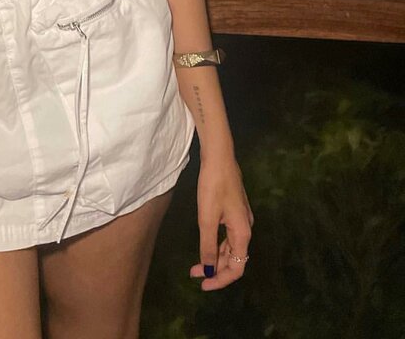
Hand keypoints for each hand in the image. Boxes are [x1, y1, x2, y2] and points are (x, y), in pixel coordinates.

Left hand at [189, 151, 253, 290]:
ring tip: (197, 265)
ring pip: (231, 248)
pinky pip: (228, 236)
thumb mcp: (207, 217)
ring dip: (216, 258)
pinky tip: (206, 245)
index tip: (203, 285)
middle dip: (216, 270)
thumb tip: (209, 270)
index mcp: (243, 232)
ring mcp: (241, 219)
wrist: (219, 156)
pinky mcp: (235, 211)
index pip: (238, 267)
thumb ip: (208, 245)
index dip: (222, 280)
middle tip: (194, 275)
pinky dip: (217, 245)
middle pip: (235, 259)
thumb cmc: (213, 185)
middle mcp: (246, 228)